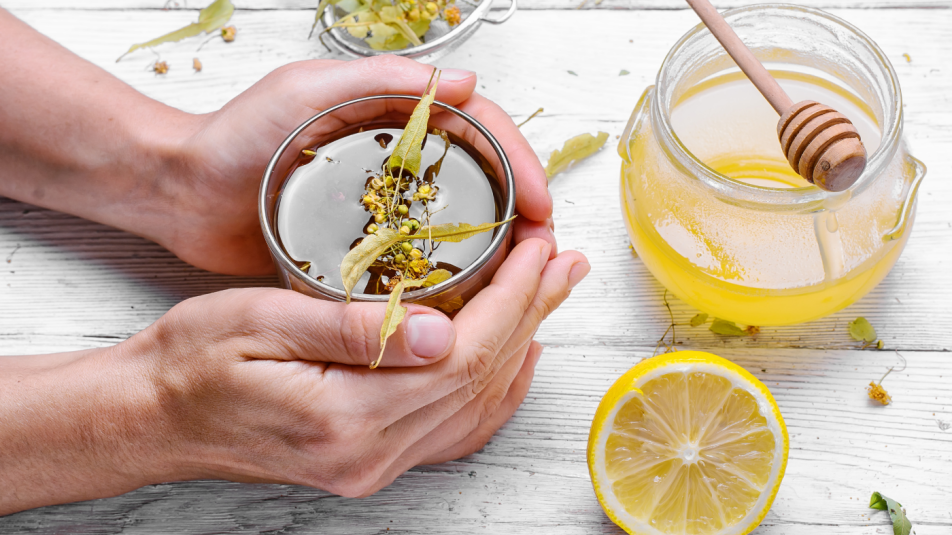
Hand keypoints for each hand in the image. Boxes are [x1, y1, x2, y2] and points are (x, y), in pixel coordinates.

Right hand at [148, 241, 583, 495]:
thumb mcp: (256, 322)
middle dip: (531, 311)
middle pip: (481, 378)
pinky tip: (511, 355)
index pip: (460, 354)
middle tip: (564, 258)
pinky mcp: (371, 461)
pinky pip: (455, 430)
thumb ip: (349, 328)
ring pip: (477, 405)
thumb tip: (439, 327)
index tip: (536, 246)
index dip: (510, 297)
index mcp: (344, 416)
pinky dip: (494, 388)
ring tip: (550, 292)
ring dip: (522, 342)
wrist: (154, 419)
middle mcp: (370, 453)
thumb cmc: (192, 361)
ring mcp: (374, 465)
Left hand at [167, 56, 555, 274]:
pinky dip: (452, 275)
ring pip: (458, 222)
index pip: (478, 130)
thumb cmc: (235, 136)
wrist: (182, 194)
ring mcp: (384, 205)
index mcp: (396, 116)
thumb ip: (379, 81)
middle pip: (482, 178)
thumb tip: (465, 81)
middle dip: (521, 210)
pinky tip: (471, 299)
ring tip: (522, 280)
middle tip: (544, 251)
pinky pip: (419, 259)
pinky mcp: (364, 247)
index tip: (539, 206)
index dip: (517, 163)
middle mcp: (399, 160)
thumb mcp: (307, 92)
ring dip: (497, 247)